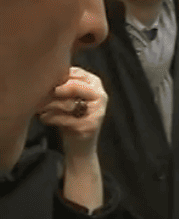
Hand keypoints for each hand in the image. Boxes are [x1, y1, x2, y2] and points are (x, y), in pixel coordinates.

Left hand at [38, 67, 106, 210]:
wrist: (80, 146)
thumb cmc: (68, 116)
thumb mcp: (66, 96)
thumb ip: (60, 83)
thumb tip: (39, 74)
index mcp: (95, 82)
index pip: (70, 73)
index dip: (53, 80)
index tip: (39, 86)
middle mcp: (101, 95)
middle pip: (70, 87)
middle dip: (50, 93)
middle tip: (36, 99)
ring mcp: (98, 111)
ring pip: (66, 103)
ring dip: (47, 107)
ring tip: (40, 109)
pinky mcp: (90, 126)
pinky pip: (63, 119)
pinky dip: (50, 119)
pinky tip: (45, 119)